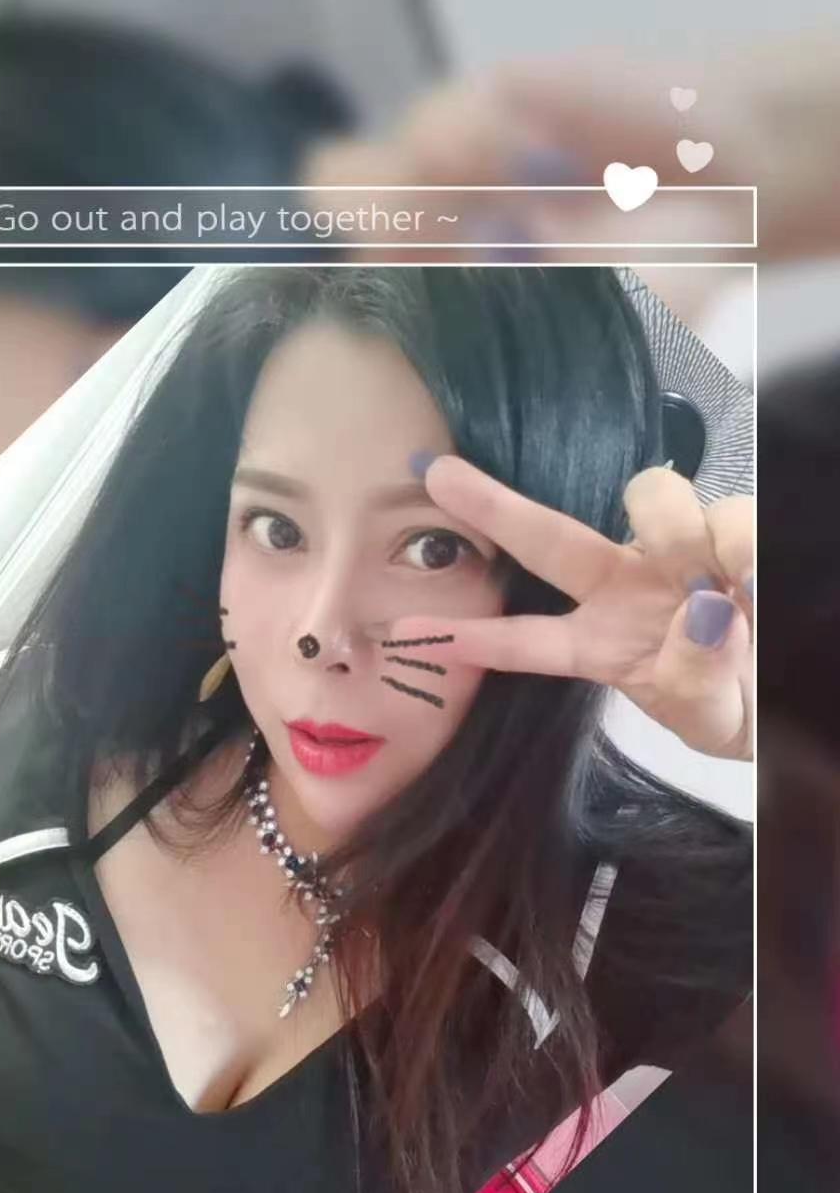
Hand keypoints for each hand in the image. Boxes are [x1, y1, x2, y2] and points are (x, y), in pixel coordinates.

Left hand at [383, 456, 753, 761]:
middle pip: (553, 539)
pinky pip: (731, 514)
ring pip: (654, 502)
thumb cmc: (733, 703)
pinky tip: (750, 576)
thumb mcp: (709, 716)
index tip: (410, 632)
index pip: (531, 641)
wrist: (783, 688)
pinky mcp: (733, 535)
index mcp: (601, 644)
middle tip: (439, 476)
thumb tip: (700, 616)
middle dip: (495, 507)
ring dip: (673, 530)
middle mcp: (626, 587)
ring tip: (709, 583)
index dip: (478, 639)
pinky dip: (738, 540)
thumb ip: (696, 682)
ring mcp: (677, 555)